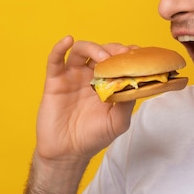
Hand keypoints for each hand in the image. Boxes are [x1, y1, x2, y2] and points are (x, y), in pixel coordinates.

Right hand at [34, 36, 135, 164]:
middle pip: (102, 51)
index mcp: (107, 82)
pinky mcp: (55, 81)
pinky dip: (60, 47)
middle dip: (114, 50)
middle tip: (122, 55)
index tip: (137, 54)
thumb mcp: (118, 121)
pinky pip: (55, 60)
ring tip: (102, 57)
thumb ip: (127, 102)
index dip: (127, 54)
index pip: (118, 60)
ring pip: (82, 50)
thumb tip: (137, 83)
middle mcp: (90, 75)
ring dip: (94, 48)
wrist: (68, 153)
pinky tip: (68, 40)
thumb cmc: (93, 137)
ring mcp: (72, 76)